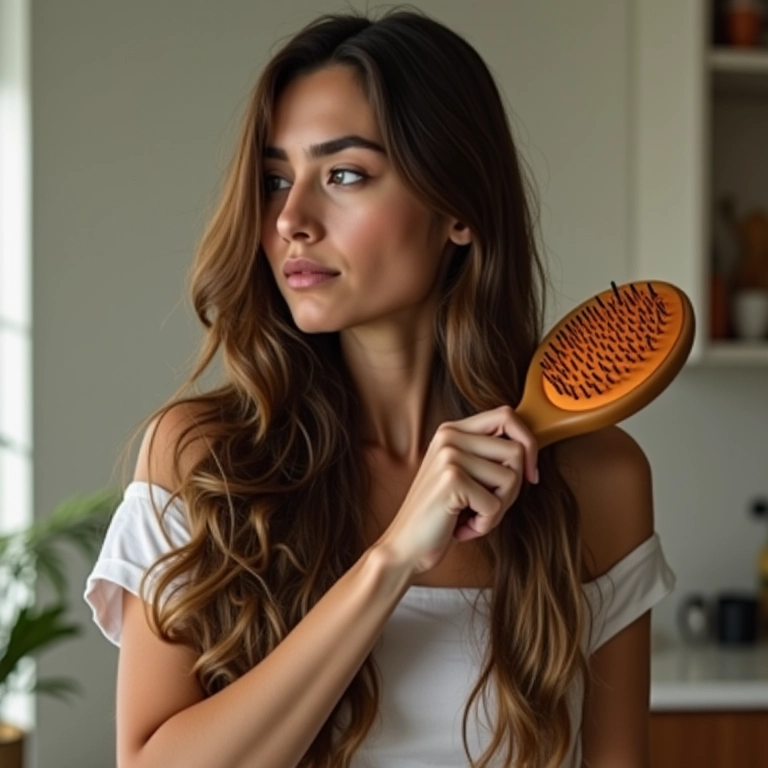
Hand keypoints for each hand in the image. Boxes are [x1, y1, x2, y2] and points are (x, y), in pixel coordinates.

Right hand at [374, 405, 537, 575]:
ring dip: (499, 509)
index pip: (507, 416)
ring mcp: (449, 456)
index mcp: (452, 430)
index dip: (528, 443)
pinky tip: (463, 527)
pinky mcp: (452, 480)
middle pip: (517, 450)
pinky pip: (496, 504)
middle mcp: (449, 436)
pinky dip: (486, 524)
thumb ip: (489, 455)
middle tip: (487, 506)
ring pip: (512, 478)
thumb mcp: (465, 475)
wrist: (405, 545)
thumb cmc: (442, 514)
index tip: (529, 474)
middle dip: (513, 488)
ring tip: (473, 516)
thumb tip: (531, 448)